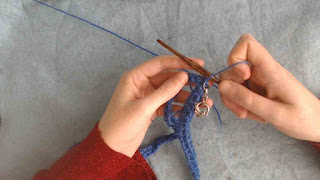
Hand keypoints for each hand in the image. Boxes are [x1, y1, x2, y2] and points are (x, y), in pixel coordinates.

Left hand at [98, 56, 212, 156]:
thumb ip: (165, 91)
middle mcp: (142, 83)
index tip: (198, 64)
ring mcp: (148, 96)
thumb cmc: (121, 124)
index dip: (180, 62)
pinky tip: (192, 110)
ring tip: (204, 101)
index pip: (160, 64)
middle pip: (168, 77)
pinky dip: (179, 106)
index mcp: (135, 77)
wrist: (112, 148)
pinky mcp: (152, 108)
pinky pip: (168, 103)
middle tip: (205, 85)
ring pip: (170, 91)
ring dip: (186, 96)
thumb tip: (184, 76)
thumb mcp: (144, 107)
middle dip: (187, 82)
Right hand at [218, 34, 319, 141]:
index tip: (242, 78)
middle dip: (230, 89)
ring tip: (247, 114)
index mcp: (270, 70)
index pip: (247, 44)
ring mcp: (258, 80)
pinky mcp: (257, 89)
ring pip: (232, 82)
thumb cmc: (302, 119)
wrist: (317, 125)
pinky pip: (239, 92)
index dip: (235, 57)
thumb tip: (222, 86)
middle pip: (232, 68)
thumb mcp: (275, 114)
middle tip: (242, 109)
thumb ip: (247, 99)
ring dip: (234, 99)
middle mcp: (262, 71)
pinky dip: (240, 104)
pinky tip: (252, 113)